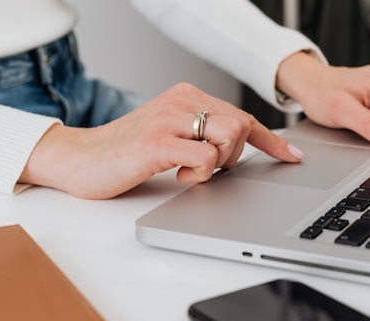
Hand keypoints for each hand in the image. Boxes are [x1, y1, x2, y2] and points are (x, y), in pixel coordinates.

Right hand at [19, 83, 302, 198]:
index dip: (270, 140)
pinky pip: (206, 157)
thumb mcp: (169, 135)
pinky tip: (178, 175)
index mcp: (185, 96)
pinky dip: (201, 173)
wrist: (78, 159)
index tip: (291, 156)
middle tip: (206, 168)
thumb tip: (236, 150)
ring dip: (219, 162)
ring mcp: (170, 119)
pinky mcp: (158, 142)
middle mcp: (181, 101)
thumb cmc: (124, 153)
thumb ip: (199, 135)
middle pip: (240, 125)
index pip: (241, 115)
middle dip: (235, 155)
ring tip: (190, 170)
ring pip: (229, 136)